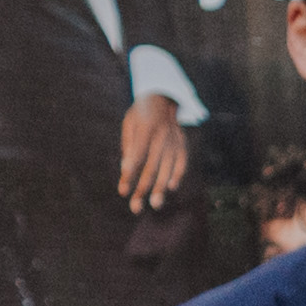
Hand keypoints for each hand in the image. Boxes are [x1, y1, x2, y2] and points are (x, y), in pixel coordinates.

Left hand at [118, 95, 193, 213]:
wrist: (163, 98)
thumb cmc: (140, 114)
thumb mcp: (130, 124)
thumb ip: (129, 145)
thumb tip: (126, 169)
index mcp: (146, 127)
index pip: (137, 156)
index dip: (129, 174)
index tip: (122, 191)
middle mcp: (163, 136)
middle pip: (151, 166)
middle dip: (143, 188)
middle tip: (135, 208)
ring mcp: (175, 141)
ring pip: (167, 168)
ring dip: (160, 188)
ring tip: (154, 205)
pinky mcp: (183, 145)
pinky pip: (182, 163)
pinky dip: (177, 175)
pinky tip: (171, 188)